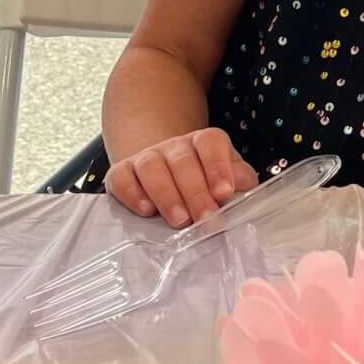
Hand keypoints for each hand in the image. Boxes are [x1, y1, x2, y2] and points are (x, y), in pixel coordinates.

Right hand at [105, 129, 257, 227]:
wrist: (167, 173)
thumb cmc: (204, 182)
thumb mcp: (229, 178)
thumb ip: (240, 184)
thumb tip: (241, 195)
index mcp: (203, 143)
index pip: (211, 143)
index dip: (218, 166)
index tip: (224, 193)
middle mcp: (174, 146)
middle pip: (183, 161)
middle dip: (195, 192)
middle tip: (205, 218)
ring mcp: (146, 157)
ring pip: (152, 167)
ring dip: (167, 195)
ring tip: (179, 220)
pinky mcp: (122, 172)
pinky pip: (122, 178)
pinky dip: (132, 194)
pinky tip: (145, 210)